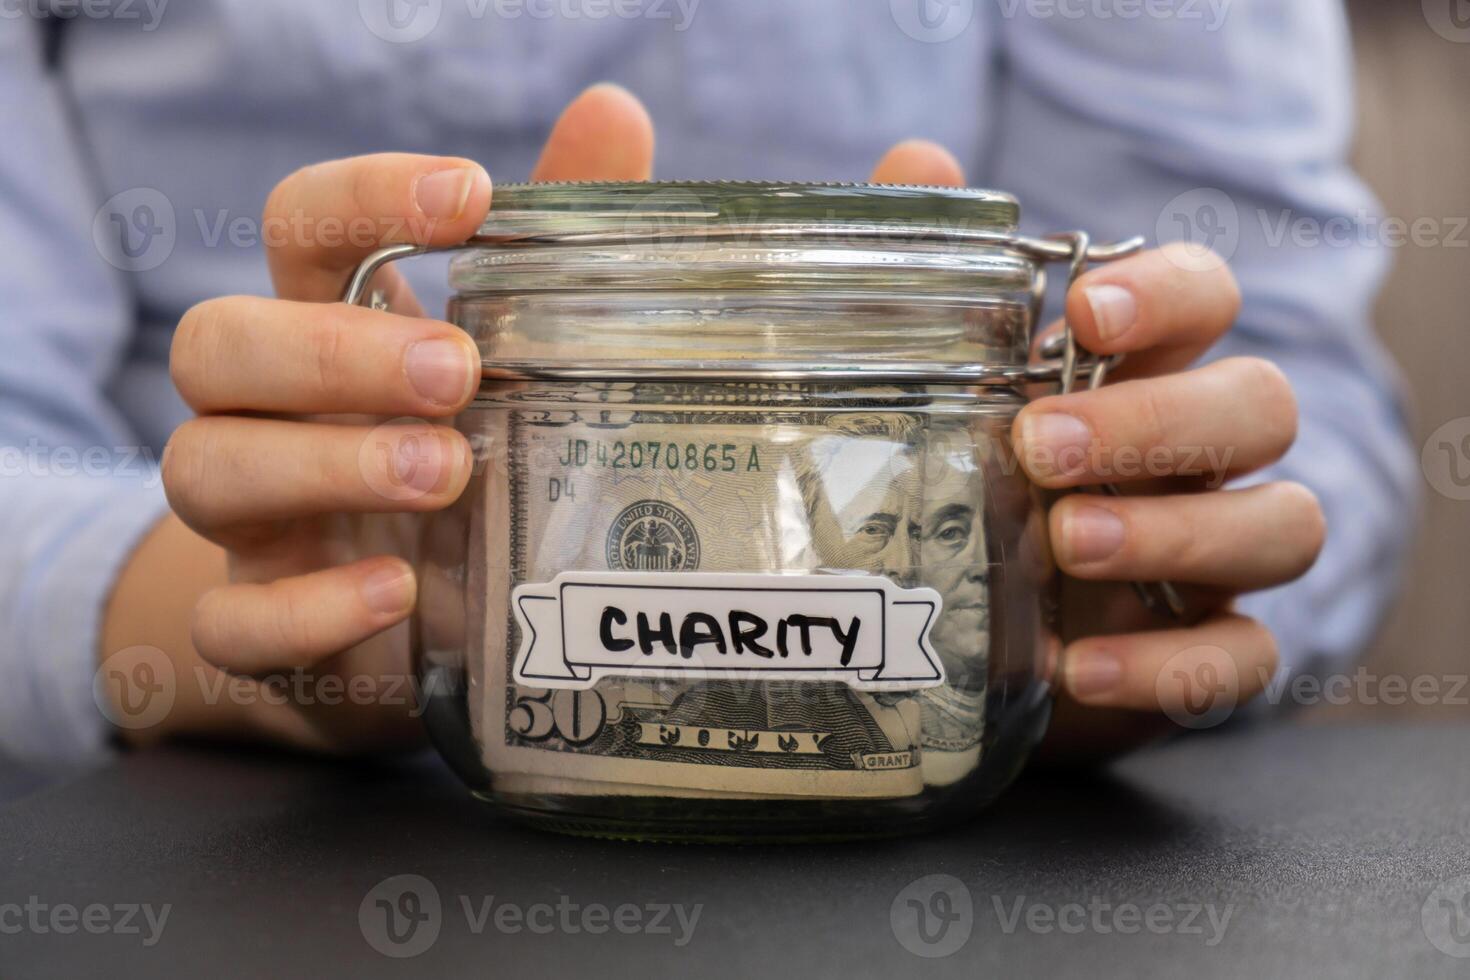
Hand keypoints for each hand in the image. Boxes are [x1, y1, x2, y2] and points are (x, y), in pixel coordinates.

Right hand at [106, 85, 656, 749]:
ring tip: (448, 472)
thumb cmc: (469, 476)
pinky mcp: (262, 633)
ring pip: (205, 469)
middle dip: (330, 351)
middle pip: (215, 343)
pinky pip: (235, 623)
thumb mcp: (516, 367)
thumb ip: (557, 247)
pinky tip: (401, 593)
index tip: (471, 197)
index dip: (364, 199)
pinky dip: (307, 608)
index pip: (300, 228)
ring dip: (323, 464)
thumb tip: (614, 111)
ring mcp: (256, 529)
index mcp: (334, 331)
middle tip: (458, 371)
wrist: (420, 641)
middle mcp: (272, 418)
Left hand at [871, 143, 1322, 759]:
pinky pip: (1246, 658)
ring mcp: (1211, 552)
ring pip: (1285, 526)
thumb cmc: (954, 478)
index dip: (1164, 297)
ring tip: (1066, 544)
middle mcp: (1196, 453)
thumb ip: (926, 277)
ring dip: (1183, 533)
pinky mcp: (1201, 646)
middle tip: (1042, 447)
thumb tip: (918, 166)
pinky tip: (1077, 666)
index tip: (1082, 315)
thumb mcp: (924, 383)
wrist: (952, 626)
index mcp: (1139, 371)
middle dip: (1159, 422)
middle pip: (1259, 405)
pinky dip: (1173, 666)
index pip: (1204, 297)